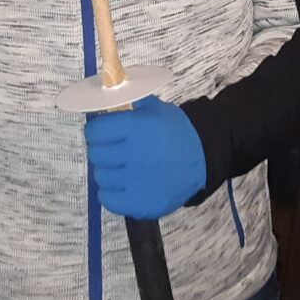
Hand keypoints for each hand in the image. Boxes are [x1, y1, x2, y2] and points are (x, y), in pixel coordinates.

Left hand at [85, 96, 205, 219]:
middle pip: (96, 154)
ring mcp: (138, 182)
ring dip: (108, 170)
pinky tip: (124, 183)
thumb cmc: (177, 133)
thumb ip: (129, 102)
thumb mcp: (156, 109)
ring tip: (123, 166)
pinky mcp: (141, 204)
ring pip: (101, 176)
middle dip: (102, 149)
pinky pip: (108, 199)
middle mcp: (137, 155)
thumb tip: (104, 95)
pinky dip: (111, 192)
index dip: (97, 130)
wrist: (203, 159)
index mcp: (139, 128)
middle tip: (114, 148)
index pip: (96, 131)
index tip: (102, 131)